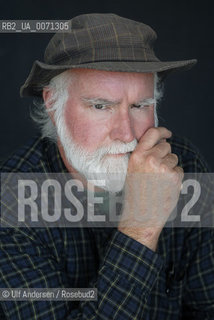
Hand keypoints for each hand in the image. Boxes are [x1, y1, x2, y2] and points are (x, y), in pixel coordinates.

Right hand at [118, 127, 183, 250]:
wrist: (142, 215)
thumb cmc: (136, 194)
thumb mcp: (132, 170)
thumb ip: (143, 155)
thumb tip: (161, 142)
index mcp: (137, 156)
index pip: (152, 133)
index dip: (162, 131)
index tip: (167, 133)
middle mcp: (150, 159)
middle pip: (166, 146)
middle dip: (165, 154)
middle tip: (157, 169)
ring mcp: (163, 167)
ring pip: (174, 158)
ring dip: (170, 166)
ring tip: (159, 180)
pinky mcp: (174, 176)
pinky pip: (179, 170)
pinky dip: (175, 177)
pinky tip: (165, 186)